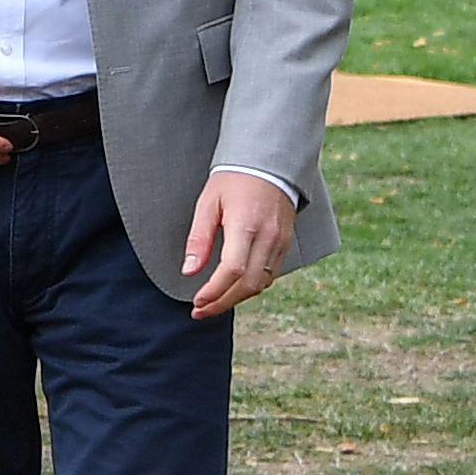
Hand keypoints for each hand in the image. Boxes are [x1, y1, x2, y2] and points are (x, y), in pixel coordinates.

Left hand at [181, 168, 296, 317]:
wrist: (269, 163)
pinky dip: (251, 287)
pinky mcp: (286, 244)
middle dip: (223, 303)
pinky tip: (234, 289)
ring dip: (237, 298)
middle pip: (249, 284)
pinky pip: (270, 274)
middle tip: (200, 311)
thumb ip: (199, 239)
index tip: (197, 302)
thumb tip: (189, 271)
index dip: (214, 291)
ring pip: (261, 284)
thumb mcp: (208, 203)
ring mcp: (280, 242)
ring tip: (213, 303)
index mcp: (246, 225)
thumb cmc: (235, 180)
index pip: (232, 270)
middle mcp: (268, 237)